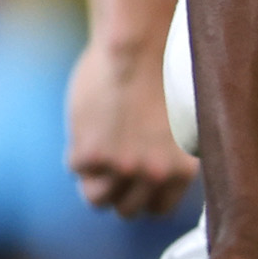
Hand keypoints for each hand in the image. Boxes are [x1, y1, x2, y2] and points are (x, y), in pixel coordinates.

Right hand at [67, 39, 196, 217]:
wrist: (139, 48)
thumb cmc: (162, 75)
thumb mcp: (180, 126)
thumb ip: (166, 157)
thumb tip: (150, 179)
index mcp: (182, 171)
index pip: (157, 210)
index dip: (141, 193)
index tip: (133, 177)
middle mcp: (156, 174)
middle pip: (127, 210)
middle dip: (117, 189)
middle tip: (111, 159)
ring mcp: (123, 167)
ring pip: (98, 200)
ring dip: (93, 179)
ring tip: (98, 147)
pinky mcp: (92, 155)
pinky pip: (75, 169)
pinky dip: (76, 149)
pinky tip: (89, 123)